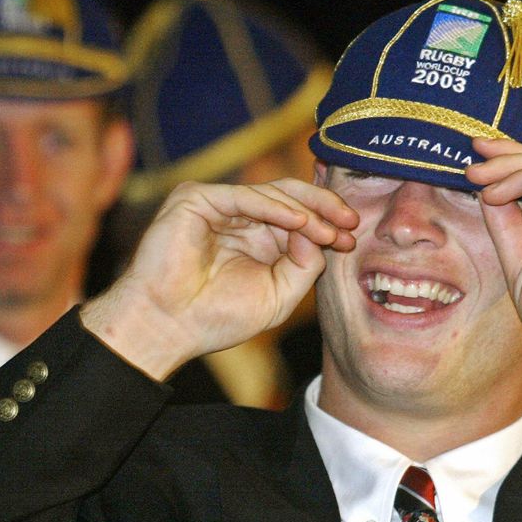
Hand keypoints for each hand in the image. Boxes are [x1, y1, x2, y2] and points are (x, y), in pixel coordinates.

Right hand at [81, 179, 357, 380]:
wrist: (168, 327)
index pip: (299, 217)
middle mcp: (239, 217)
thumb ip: (304, 264)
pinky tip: (300, 222)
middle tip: (350, 221)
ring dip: (305, 211)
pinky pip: (244, 197)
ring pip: (271, 194)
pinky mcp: (196, 199)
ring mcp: (217, 205)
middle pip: (290, 197)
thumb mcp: (279, 295)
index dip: (327, 223)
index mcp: (258, 237)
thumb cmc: (217, 317)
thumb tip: (318, 231)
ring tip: (328, 230)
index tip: (353, 237)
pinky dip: (275, 207)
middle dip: (323, 208)